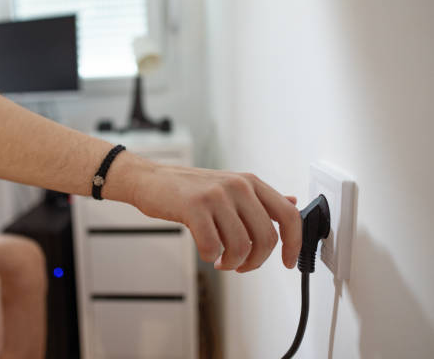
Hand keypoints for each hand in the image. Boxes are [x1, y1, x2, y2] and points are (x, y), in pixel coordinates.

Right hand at [132, 163, 301, 271]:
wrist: (151, 180)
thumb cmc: (190, 188)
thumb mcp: (230, 186)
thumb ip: (261, 198)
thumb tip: (293, 203)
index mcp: (250, 182)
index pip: (288, 214)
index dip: (294, 243)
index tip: (288, 262)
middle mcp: (238, 186)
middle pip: (266, 237)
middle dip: (256, 261)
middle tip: (242, 266)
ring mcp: (216, 195)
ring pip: (241, 246)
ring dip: (231, 263)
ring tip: (221, 261)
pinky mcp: (194, 207)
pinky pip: (213, 246)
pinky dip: (210, 257)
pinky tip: (206, 253)